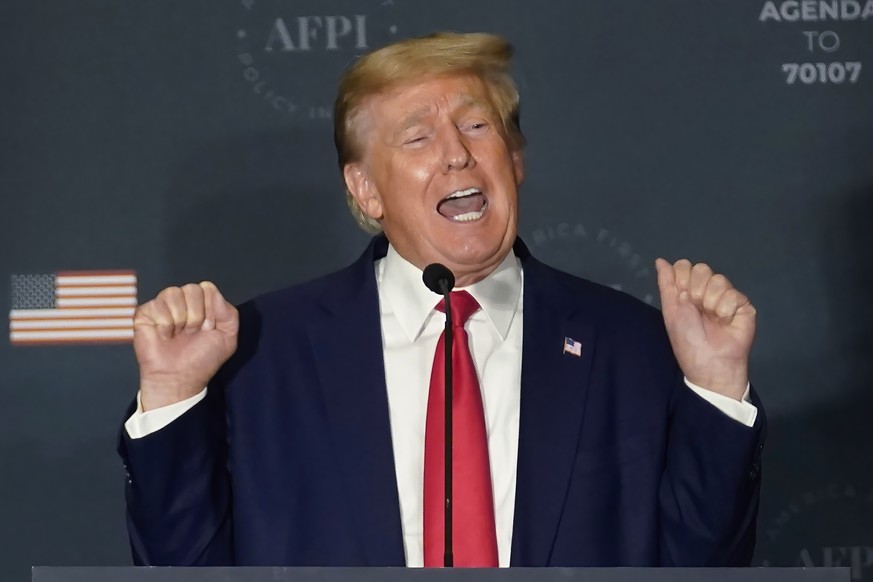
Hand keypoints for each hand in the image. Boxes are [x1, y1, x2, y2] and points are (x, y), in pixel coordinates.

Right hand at [133, 281, 238, 410]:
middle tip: (192, 333)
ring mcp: (163, 306)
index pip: (208, 288)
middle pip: (192, 289)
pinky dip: (164, 324)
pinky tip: (165, 336)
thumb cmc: (202, 360)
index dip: (210, 308)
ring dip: (180, 318)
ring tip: (178, 334)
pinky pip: (156, 305)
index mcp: (202, 304)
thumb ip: (229, 314)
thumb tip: (214, 293)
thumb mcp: (228, 339)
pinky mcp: (145, 314)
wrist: (180, 378)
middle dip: (196, 314)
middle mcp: (183, 302)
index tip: (209, 328)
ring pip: (173, 293)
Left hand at [655, 259, 755, 399]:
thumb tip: (659, 261)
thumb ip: (666, 284)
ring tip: (712, 319)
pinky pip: (733, 295)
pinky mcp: (743, 305)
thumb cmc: (688, 339)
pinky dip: (725, 311)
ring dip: (710, 302)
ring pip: (719, 280)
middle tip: (697, 310)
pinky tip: (725, 323)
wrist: (710, 362)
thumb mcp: (671, 311)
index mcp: (688, 290)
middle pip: (702, 268)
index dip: (682, 278)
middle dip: (696, 290)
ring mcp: (726, 296)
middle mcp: (707, 290)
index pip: (685, 265)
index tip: (682, 298)